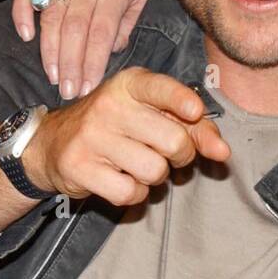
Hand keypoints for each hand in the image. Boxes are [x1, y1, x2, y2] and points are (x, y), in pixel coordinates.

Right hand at [12, 0, 154, 99]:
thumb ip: (126, 26)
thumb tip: (110, 52)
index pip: (101, 32)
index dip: (92, 62)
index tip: (87, 87)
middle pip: (73, 28)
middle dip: (70, 64)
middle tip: (68, 91)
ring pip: (50, 15)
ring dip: (50, 50)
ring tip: (54, 76)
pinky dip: (22, 12)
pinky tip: (26, 36)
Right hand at [22, 67, 230, 205]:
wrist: (53, 143)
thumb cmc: (119, 126)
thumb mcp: (153, 114)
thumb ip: (195, 128)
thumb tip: (223, 153)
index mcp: (130, 85)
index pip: (161, 88)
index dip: (182, 101)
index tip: (195, 110)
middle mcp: (109, 105)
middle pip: (173, 141)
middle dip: (181, 155)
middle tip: (166, 153)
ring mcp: (91, 136)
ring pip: (154, 171)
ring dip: (155, 176)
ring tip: (137, 163)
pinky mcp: (79, 167)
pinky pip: (130, 193)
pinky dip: (134, 193)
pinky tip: (120, 178)